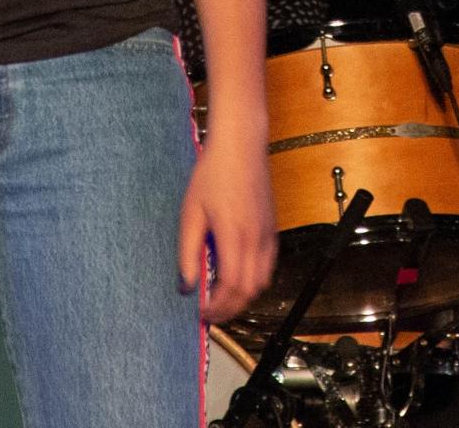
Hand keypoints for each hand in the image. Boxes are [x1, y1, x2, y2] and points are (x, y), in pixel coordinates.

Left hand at [178, 132, 277, 323]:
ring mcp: (268, 233)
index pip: (231, 288)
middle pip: (250, 291)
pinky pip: (269, 264)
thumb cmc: (214, 172)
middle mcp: (257, 238)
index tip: (202, 313)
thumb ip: (188, 252)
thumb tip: (187, 284)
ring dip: (244, 296)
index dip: (217, 308)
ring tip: (223, 297)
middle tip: (210, 312)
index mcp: (235, 236)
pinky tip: (238, 275)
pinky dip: (255, 279)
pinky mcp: (272, 226)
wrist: (241, 144)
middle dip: (230, 308)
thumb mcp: (191, 213)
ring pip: (263, 280)